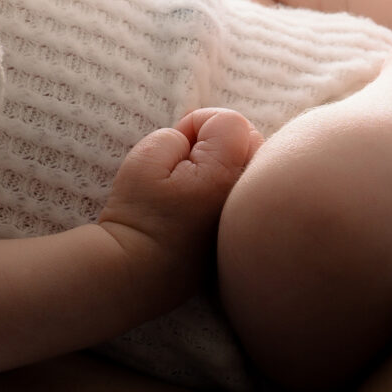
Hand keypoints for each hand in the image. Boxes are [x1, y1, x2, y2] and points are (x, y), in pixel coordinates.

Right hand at [94, 108, 259, 289]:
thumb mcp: (146, 157)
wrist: (141, 271)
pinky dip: (231, 188)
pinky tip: (206, 205)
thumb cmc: (139, 215)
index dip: (196, 125)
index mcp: (225, 172)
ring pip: (252, 165)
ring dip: (228, 163)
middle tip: (184, 165)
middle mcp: (247, 192)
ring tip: (195, 185)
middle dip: (218, 141)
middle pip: (249, 138)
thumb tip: (197, 142)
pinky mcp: (244, 230)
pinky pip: (248, 192)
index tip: (175, 150)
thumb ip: (178, 134)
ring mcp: (249, 214)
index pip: (229, 120)